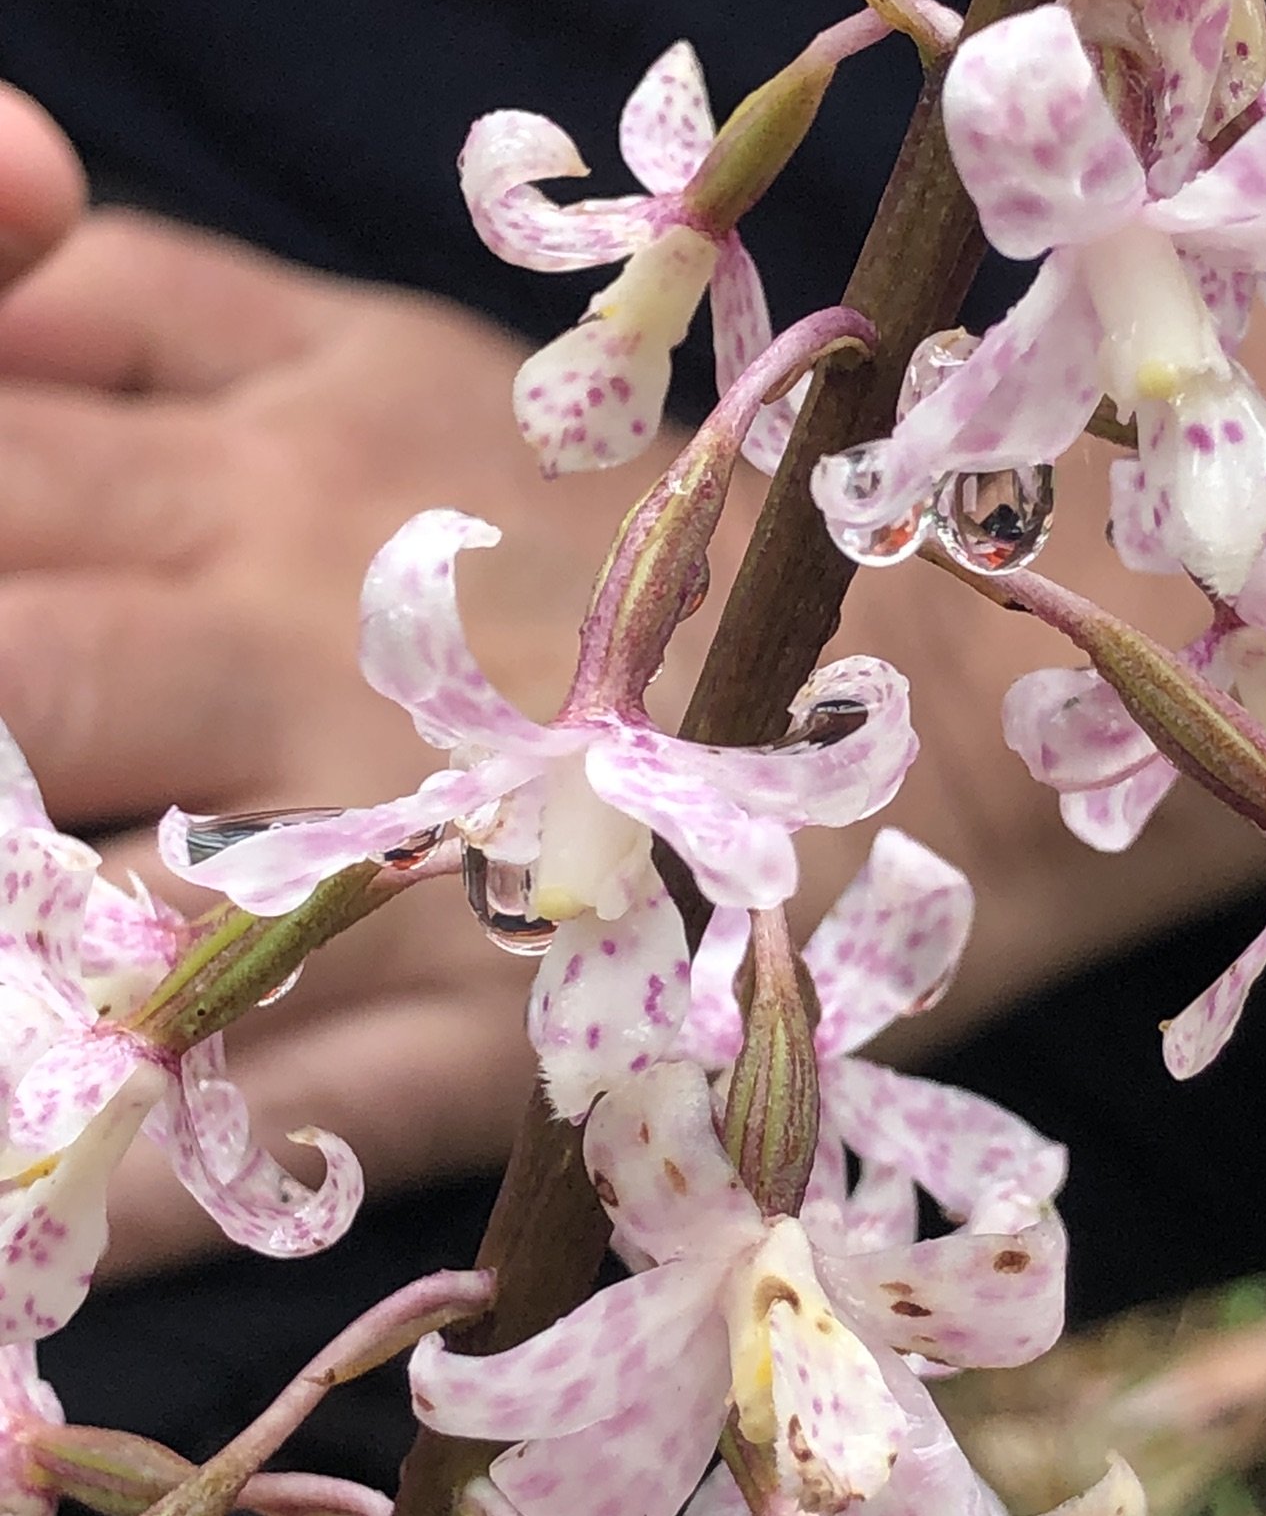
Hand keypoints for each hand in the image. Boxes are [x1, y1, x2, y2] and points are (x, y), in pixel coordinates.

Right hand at [0, 202, 674, 1275]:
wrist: (924, 703)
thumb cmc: (700, 914)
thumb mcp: (493, 1076)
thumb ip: (252, 1137)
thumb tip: (34, 1227)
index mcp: (313, 831)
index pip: (36, 893)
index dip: (4, 963)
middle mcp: (277, 619)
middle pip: (1, 650)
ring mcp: (310, 455)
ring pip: (13, 455)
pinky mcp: (360, 344)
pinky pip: (130, 289)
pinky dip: (17, 299)